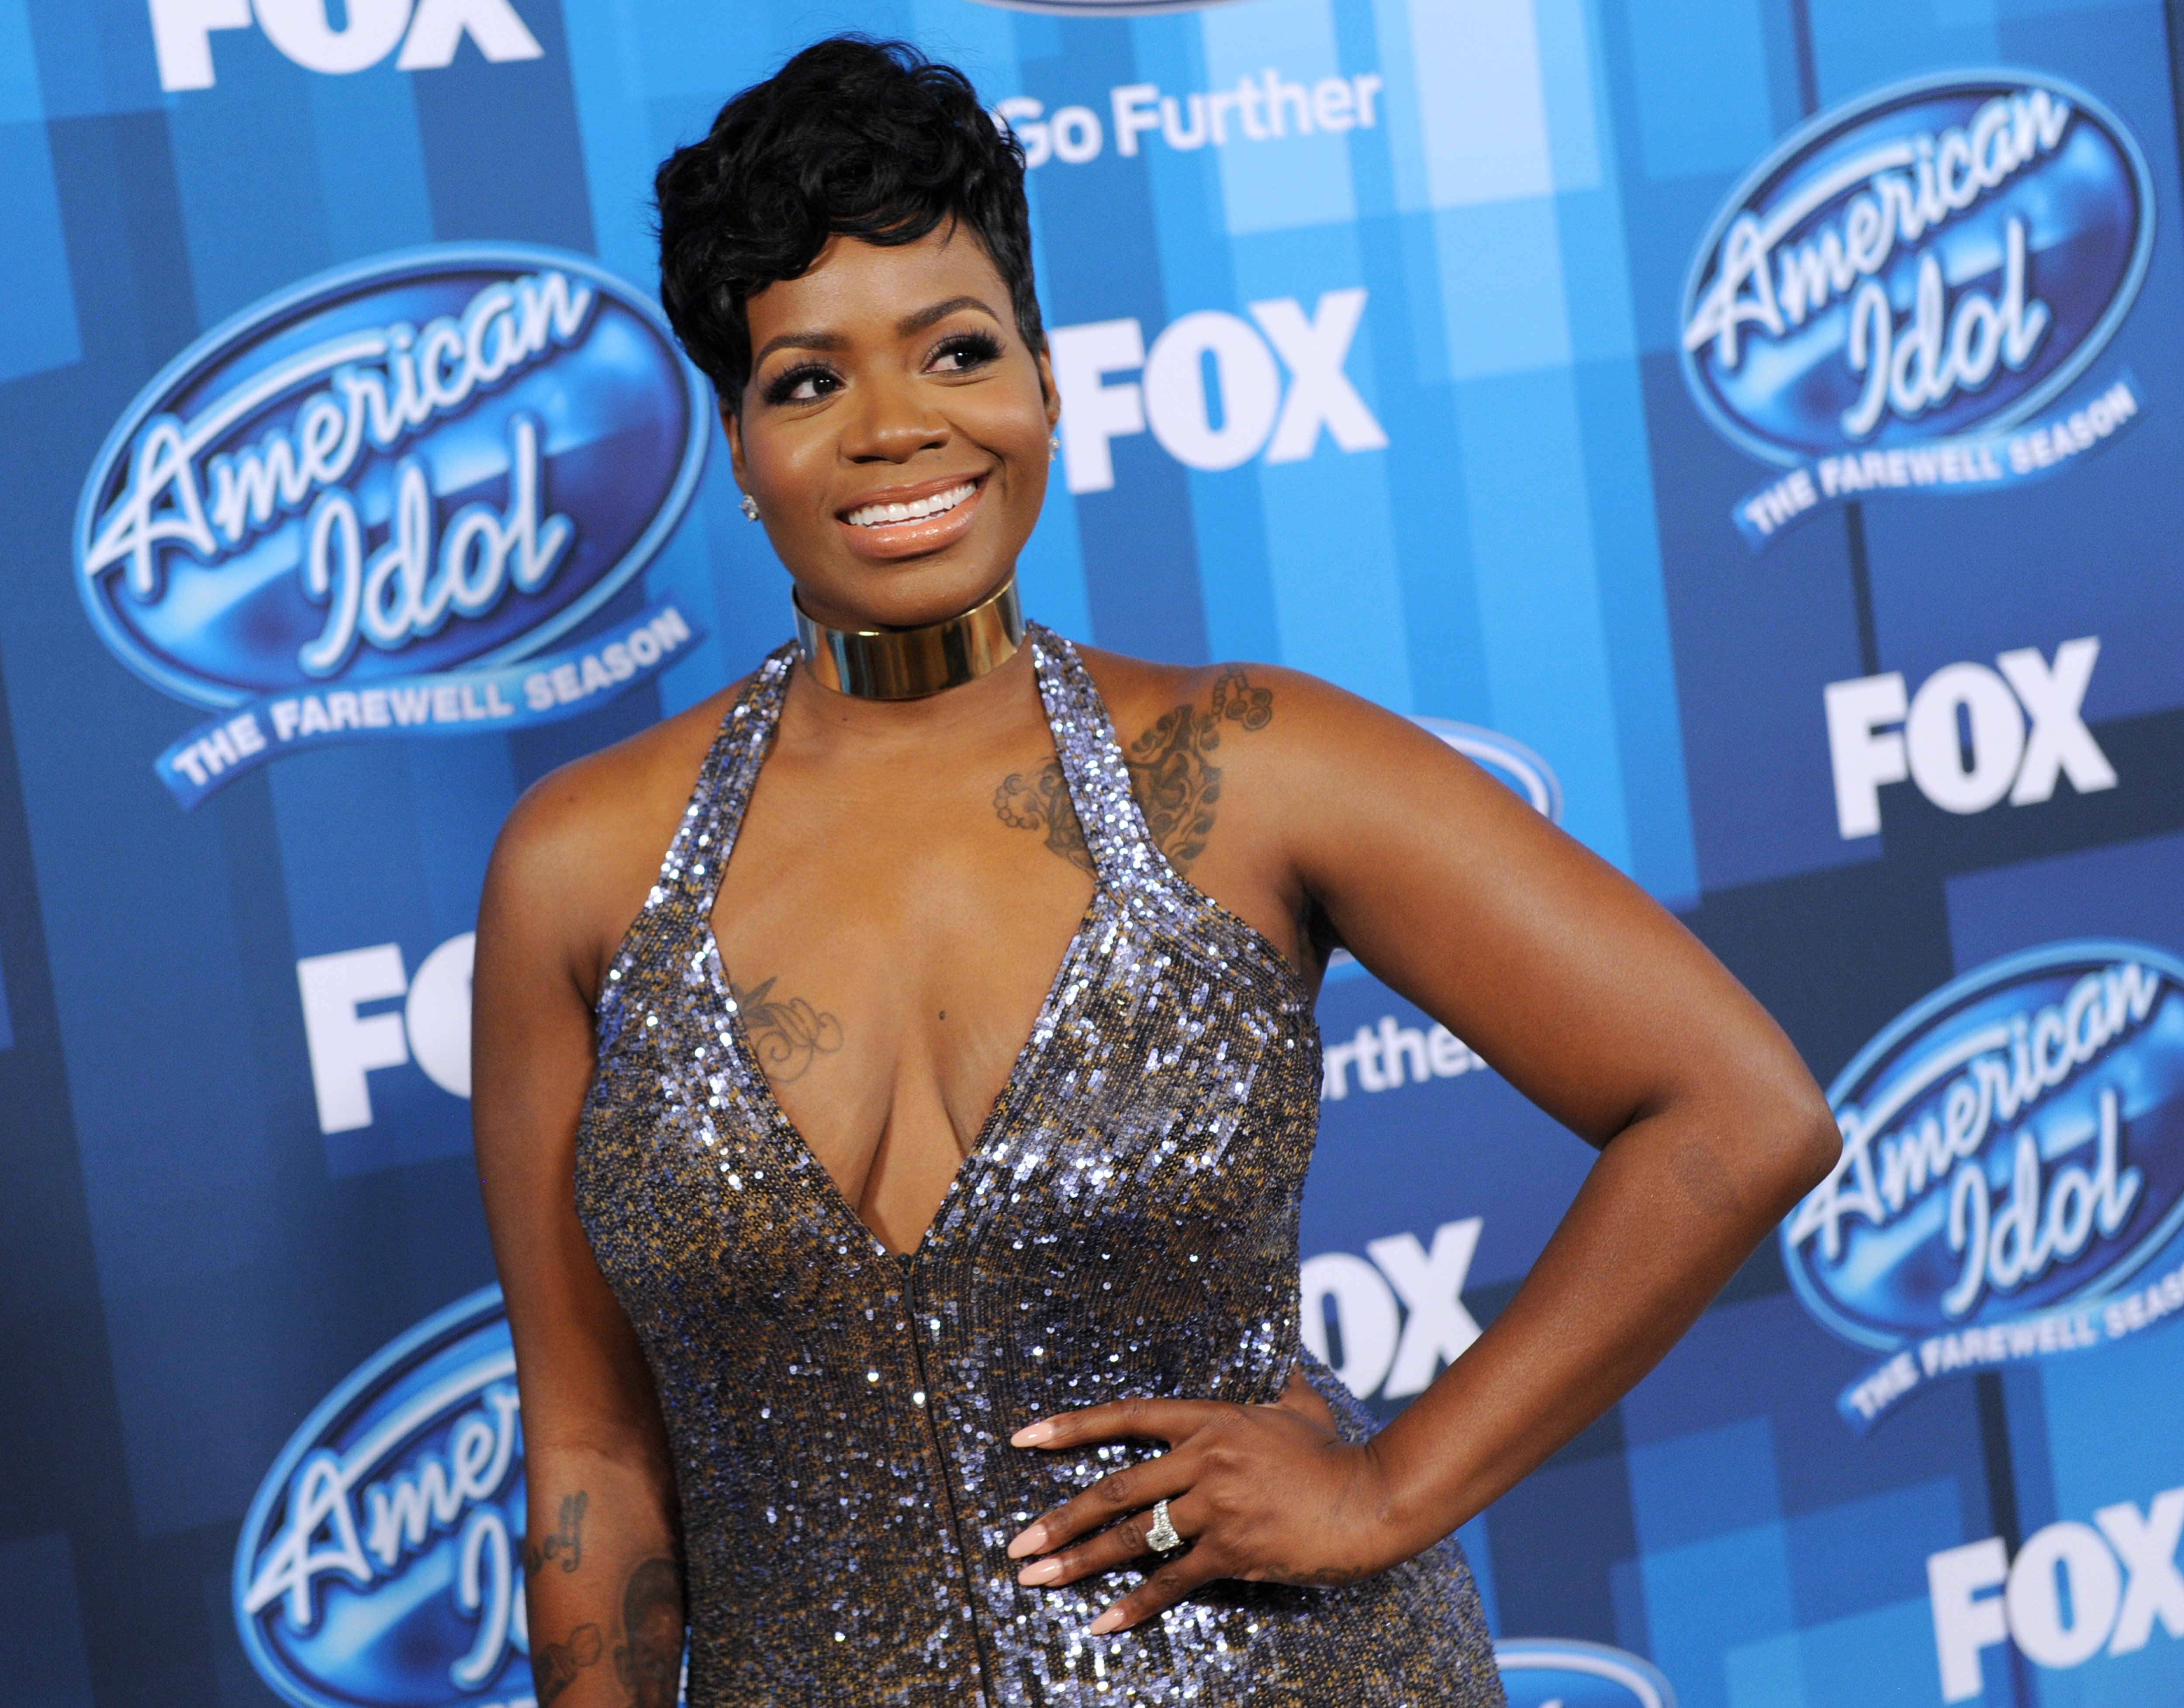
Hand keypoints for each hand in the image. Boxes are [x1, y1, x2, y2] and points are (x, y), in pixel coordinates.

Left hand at [1006, 1369, 1403, 1634]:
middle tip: (1016, 1542)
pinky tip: (1100, 1624)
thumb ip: (1275, 1377)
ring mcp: (1217, 1506)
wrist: (1371, 1499)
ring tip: (1035, 1579)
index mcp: (1210, 1419)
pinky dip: (1134, 1605)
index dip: (1071, 1427)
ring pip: (1132, 1537)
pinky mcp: (1234, 1549)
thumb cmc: (1333, 1452)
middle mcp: (1205, 1459)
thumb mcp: (1298, 1402)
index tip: (1023, 1437)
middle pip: (1115, 1489)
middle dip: (1059, 1517)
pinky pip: (1172, 1581)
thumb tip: (1279, 1348)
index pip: (1126, 1417)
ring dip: (1079, 1561)